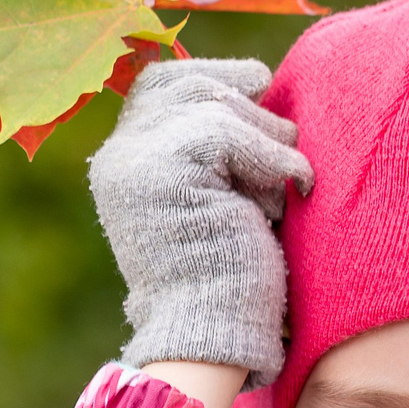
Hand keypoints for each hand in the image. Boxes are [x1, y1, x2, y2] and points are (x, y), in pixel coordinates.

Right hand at [89, 57, 313, 386]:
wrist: (214, 333)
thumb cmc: (232, 275)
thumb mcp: (220, 195)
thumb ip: (218, 143)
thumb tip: (259, 78)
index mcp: (126, 161)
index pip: (162, 82)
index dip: (215, 74)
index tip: (260, 84)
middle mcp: (120, 156)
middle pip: (189, 83)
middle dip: (247, 105)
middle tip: (281, 149)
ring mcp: (135, 160)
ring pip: (215, 103)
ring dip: (266, 141)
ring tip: (275, 196)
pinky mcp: (162, 170)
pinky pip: (229, 130)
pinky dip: (271, 158)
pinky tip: (288, 192)